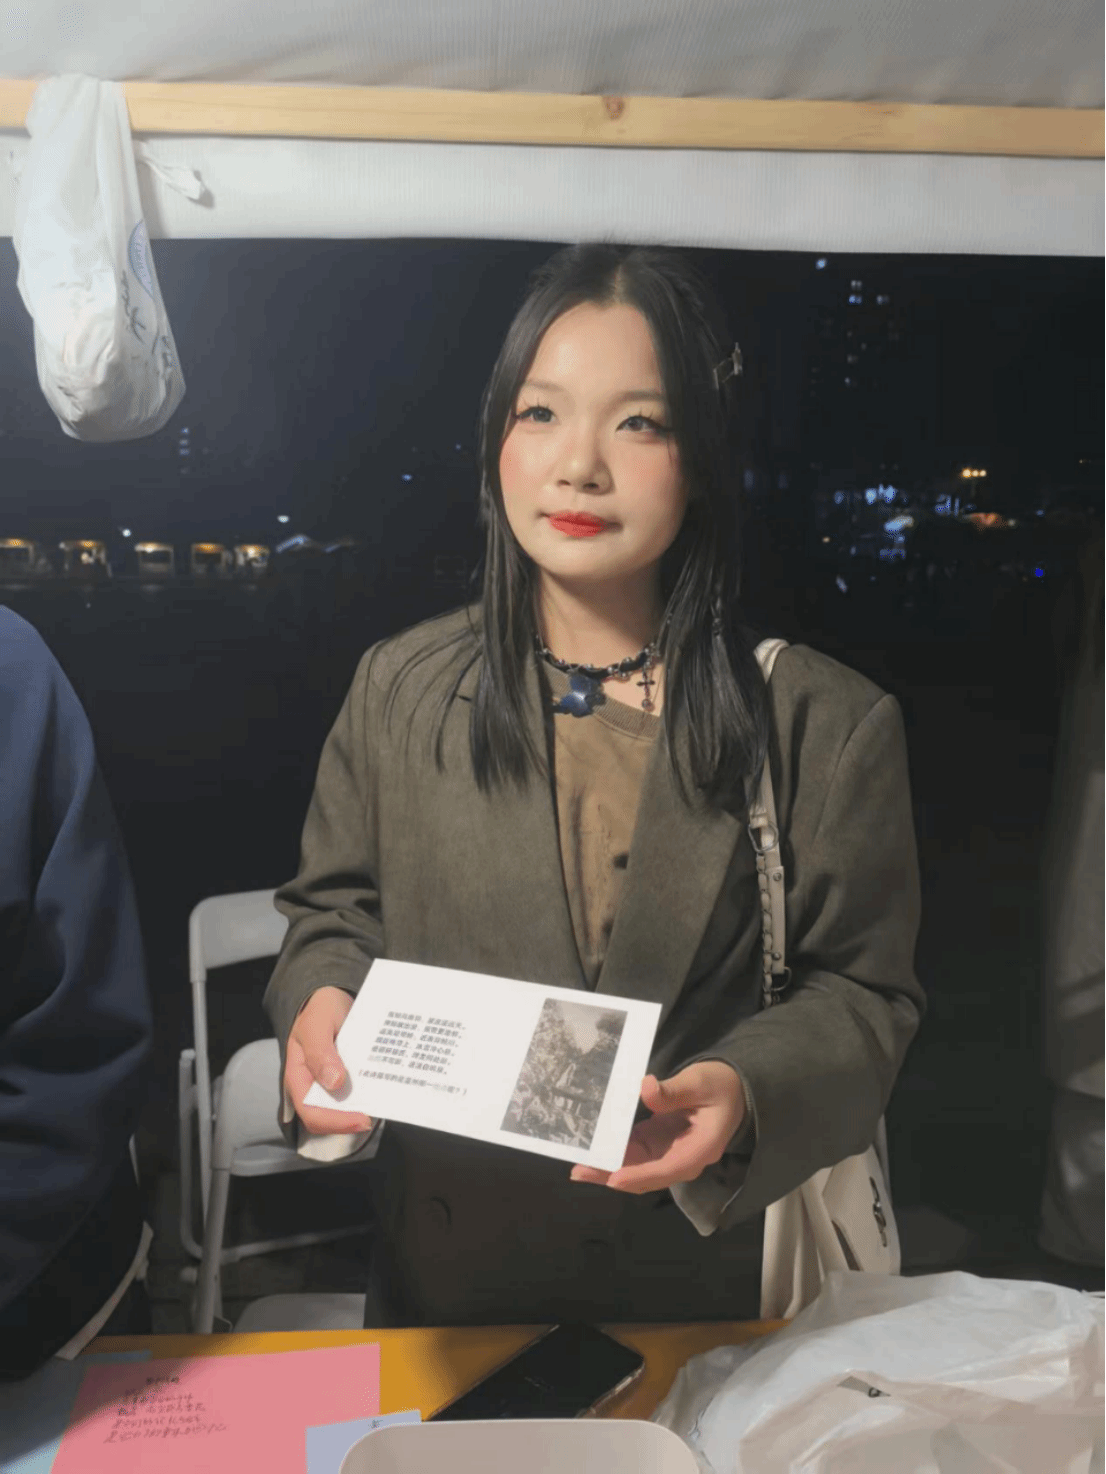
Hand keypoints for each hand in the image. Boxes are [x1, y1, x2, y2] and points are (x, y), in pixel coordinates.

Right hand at [285, 985, 373, 1135]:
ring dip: (364, 1107)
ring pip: (346, 1107)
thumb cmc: (319, 1010)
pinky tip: (385, 1087)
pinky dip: (371, 1093)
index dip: (336, 1122)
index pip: (312, 1113)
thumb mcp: (316, 1025)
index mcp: (299, 1078)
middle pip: (330, 1117)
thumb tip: (334, 1082)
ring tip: (385, 1101)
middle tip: (378, 1111)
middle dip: (353, 1120)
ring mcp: (332, 1083)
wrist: (332, 996)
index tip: (362, 1119)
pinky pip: (358, 1091)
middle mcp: (314, 1086)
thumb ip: (320, 1052)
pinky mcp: (348, 1077)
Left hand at [569, 1061, 745, 1194]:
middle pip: (646, 1175)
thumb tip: (645, 1089)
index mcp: (700, 1149)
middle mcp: (683, 1159)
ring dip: (609, 1168)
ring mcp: (669, 1153)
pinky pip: (635, 1155)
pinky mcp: (659, 1144)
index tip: (613, 1178)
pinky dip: (614, 1154)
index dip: (640, 1175)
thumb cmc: (720, 1084)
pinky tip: (593, 1151)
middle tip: (581, 1171)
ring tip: (579, 1167)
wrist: (731, 1089)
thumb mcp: (700, 1082)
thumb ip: (674, 1090)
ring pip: (637, 1168)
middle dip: (613, 1175)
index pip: (668, 1168)